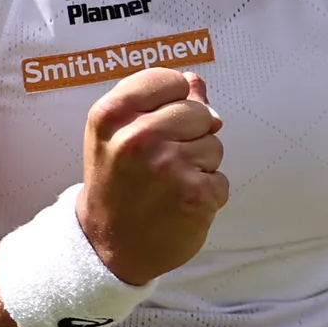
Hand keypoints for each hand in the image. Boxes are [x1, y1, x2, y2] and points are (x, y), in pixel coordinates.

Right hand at [78, 68, 227, 283]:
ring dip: (199, 165)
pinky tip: (179, 204)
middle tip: (160, 162)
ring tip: (168, 184)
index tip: (159, 121)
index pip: (169, 80)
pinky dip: (206, 193)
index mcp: (112, 115)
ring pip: (214, 144)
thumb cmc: (115, 183)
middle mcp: (138, 137)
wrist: (107, 245)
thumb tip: (195, 81)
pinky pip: (220, 178)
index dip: (174, 100)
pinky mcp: (195, 195)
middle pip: (198, 112)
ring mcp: (168, 166)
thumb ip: (156, 103)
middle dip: (190, 135)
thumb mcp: (118, 135)